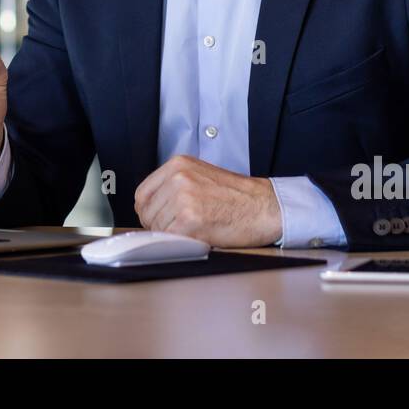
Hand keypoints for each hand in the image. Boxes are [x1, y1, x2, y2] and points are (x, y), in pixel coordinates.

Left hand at [134, 155, 282, 247]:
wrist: (265, 207)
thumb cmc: (239, 196)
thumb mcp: (201, 176)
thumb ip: (174, 186)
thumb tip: (151, 208)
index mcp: (178, 164)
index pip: (142, 193)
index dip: (148, 211)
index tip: (157, 219)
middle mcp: (178, 178)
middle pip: (147, 212)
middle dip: (159, 226)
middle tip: (179, 230)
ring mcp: (183, 198)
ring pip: (157, 228)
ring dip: (171, 236)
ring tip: (194, 231)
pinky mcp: (190, 220)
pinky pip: (170, 239)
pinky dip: (180, 243)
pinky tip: (197, 238)